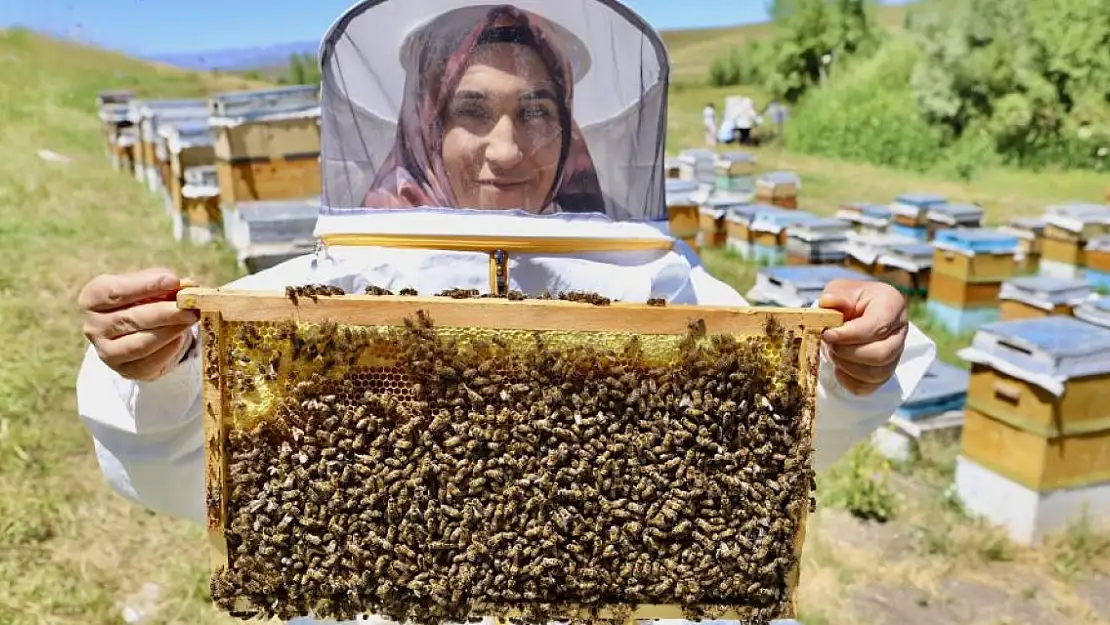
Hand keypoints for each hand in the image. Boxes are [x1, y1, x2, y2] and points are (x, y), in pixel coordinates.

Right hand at [78, 268, 198, 380]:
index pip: (115, 292)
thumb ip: (164, 284)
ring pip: (140, 343)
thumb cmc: (144, 302)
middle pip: (130, 319)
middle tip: (191, 306)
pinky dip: (169, 348)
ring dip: (170, 330)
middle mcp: (93, 326)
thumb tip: (187, 286)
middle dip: (165, 312)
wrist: (142, 333)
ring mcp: (106, 352)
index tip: (173, 281)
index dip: (145, 286)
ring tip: (192, 318)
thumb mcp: (149, 287)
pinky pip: (150, 361)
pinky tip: (182, 337)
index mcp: (92, 298)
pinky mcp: (126, 370)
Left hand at [817, 279, 908, 395]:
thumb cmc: (848, 300)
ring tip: (833, 351)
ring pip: (875, 374)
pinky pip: (867, 387)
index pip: (877, 326)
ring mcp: (895, 355)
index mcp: (892, 304)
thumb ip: (836, 297)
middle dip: (848, 352)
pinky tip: (839, 366)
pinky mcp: (884, 374)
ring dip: (846, 365)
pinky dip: (847, 380)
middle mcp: (900, 331)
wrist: (852, 313)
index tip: (828, 334)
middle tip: (829, 344)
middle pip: (881, 354)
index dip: (850, 334)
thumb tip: (828, 302)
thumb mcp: (840, 290)